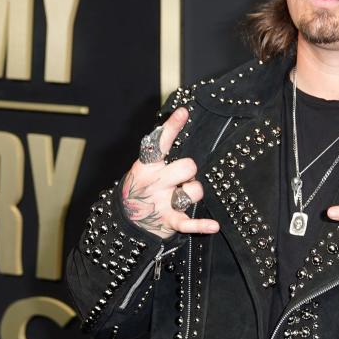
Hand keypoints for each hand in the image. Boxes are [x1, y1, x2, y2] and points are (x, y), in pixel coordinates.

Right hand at [121, 107, 220, 239]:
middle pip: (187, 167)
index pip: (159, 143)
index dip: (172, 127)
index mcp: (146, 167)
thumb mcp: (144, 169)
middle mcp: (154, 183)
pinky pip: (189, 224)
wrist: (124, 224)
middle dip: (190, 170)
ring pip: (193, 191)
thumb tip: (179, 122)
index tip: (184, 112)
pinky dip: (201, 226)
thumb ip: (159, 153)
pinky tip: (214, 225)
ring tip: (183, 195)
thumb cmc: (141, 189)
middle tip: (182, 177)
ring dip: (193, 192)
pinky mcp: (169, 222)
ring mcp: (161, 203)